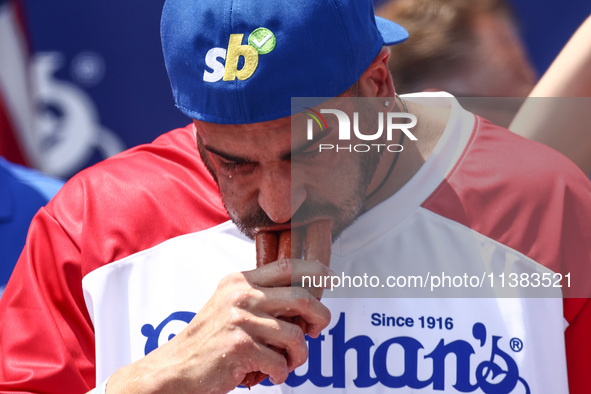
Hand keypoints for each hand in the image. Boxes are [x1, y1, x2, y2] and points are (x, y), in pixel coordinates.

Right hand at [105, 258, 331, 392]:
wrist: (176, 367)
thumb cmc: (209, 339)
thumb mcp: (230, 305)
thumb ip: (261, 298)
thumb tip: (305, 303)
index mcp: (240, 282)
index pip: (287, 267)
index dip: (314, 270)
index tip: (330, 278)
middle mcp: (241, 296)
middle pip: (301, 298)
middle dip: (320, 316)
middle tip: (319, 330)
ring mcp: (240, 320)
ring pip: (295, 336)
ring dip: (298, 356)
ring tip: (287, 363)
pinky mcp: (240, 347)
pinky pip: (280, 362)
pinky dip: (281, 373)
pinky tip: (270, 374)